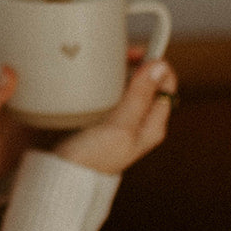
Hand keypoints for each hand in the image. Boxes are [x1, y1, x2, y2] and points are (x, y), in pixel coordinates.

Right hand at [54, 60, 177, 175]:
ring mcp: (121, 121)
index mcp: (152, 125)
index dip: (156, 66)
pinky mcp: (102, 120)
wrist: (63, 176)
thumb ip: (140, 97)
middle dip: (138, 65)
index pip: (167, 85)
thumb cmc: (93, 159)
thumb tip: (160, 68)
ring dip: (121, 72)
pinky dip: (105, 83)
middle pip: (149, 83)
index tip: (136, 54)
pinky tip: (94, 80)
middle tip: (120, 54)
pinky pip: (111, 94)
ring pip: (129, 87)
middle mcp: (140, 122)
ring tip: (107, 63)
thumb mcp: (120, 126)